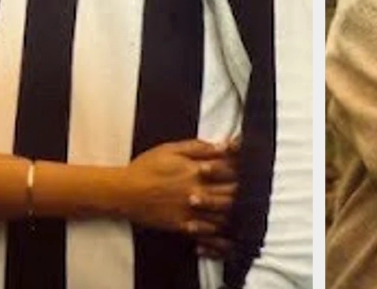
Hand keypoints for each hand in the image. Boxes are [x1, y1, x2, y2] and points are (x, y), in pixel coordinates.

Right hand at [121, 139, 238, 236]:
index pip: (228, 170)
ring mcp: (190, 210)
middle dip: (243, 190)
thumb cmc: (146, 167)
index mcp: (196, 170)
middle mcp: (197, 191)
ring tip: (242, 207)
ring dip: (235, 210)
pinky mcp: (183, 225)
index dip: (242, 168)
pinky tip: (225, 225)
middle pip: (230, 193)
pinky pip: (207, 230)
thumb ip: (198, 147)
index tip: (249, 166)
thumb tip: (222, 145)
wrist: (125, 192)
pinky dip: (219, 229)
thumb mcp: (171, 149)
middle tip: (251, 188)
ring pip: (223, 213)